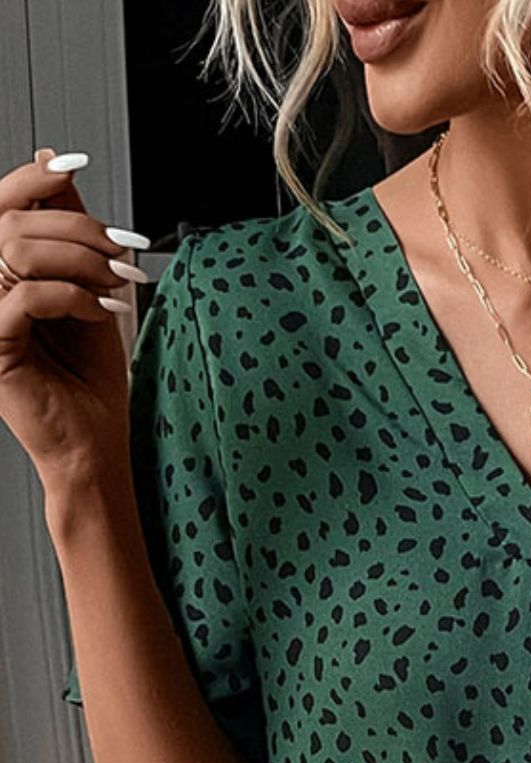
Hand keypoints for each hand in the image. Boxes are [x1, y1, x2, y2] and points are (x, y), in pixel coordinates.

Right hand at [0, 148, 145, 484]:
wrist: (95, 437)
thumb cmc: (88, 373)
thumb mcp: (86, 284)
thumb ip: (66, 227)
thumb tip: (54, 160)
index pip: (1, 204)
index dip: (34, 178)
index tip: (79, 163)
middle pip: (13, 222)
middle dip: (79, 229)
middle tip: (122, 253)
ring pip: (17, 251)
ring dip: (80, 259)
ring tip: (116, 283)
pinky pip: (26, 295)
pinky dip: (73, 296)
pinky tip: (100, 312)